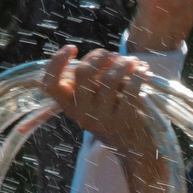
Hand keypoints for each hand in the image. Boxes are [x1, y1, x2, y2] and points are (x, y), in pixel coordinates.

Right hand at [42, 46, 159, 161]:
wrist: (132, 145)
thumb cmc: (111, 111)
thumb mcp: (93, 98)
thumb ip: (90, 78)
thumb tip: (104, 55)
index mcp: (68, 106)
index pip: (50, 84)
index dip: (56, 62)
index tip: (72, 48)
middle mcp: (81, 114)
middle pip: (83, 73)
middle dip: (100, 56)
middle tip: (113, 54)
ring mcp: (102, 120)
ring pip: (109, 79)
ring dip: (123, 64)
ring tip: (132, 61)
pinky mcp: (122, 122)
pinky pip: (130, 91)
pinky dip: (138, 76)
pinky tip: (142, 71)